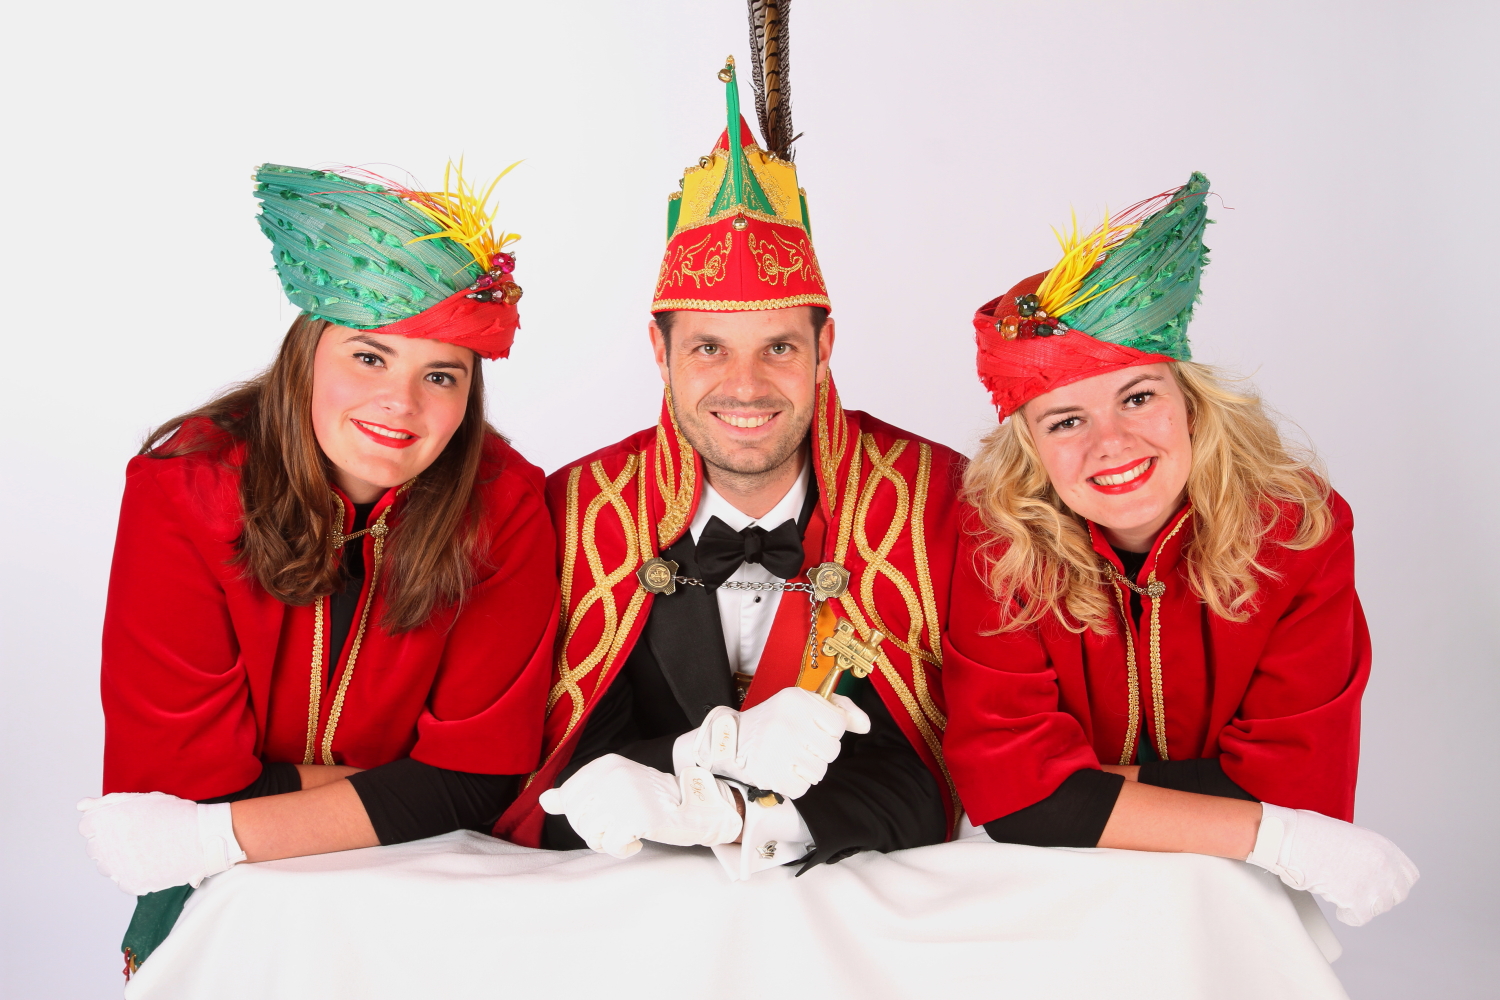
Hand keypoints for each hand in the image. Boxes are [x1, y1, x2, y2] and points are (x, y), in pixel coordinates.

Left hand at [77, 792, 245, 894]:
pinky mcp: (131, 883)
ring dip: (120, 858)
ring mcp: (119, 867)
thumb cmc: (175, 815)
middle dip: (111, 842)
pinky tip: (150, 861)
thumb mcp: (141, 801)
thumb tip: (81, 806)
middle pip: (95, 847)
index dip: (107, 824)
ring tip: (146, 849)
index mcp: (108, 820)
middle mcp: (108, 844)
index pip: (87, 827)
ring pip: (106, 865)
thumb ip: (106, 803)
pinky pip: (121, 880)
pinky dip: (133, 873)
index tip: (126, 824)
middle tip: (139, 836)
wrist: (204, 837)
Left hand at [539, 755, 740, 858]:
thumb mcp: (612, 789)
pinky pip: (611, 846)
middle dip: (596, 831)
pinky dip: (623, 849)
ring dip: (609, 841)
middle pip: (578, 819)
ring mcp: (624, 795)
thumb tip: (545, 800)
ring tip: (630, 830)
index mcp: (604, 764)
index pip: (569, 799)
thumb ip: (578, 794)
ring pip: (591, 834)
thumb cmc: (651, 800)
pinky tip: (638, 839)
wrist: (694, 807)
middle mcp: (612, 775)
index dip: (585, 817)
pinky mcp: (636, 817)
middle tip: (621, 825)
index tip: (609, 814)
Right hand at [676, 688, 870, 799]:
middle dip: (819, 752)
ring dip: (808, 769)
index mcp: (796, 700)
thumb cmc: (774, 721)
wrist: (729, 741)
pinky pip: (803, 788)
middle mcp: (787, 722)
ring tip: (789, 757)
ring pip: (819, 771)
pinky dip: (795, 784)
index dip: (829, 731)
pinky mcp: (770, 774)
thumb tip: (866, 725)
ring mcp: (778, 750)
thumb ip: (839, 710)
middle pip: (831, 751)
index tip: (813, 729)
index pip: (838, 725)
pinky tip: (781, 769)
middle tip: (799, 745)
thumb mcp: (804, 704)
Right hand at [1246, 803, 1418, 925]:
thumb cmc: (1308, 833)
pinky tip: (1336, 903)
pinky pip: (1359, 918)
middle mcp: (1384, 864)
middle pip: (1396, 896)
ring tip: (1341, 892)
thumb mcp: (1349, 836)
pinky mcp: (1355, 898)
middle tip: (1356, 892)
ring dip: (1361, 905)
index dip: (1392, 884)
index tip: (1378, 886)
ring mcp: (1371, 882)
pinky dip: (1347, 915)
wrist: (1288, 838)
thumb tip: (1369, 871)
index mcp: (1383, 846)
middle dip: (1377, 897)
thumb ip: (1367, 854)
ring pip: (1378, 908)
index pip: (1408, 877)